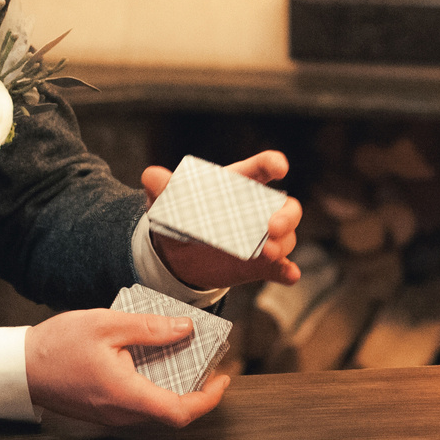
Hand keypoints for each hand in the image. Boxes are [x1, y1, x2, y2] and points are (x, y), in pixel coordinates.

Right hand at [24, 310, 230, 427]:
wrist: (18, 367)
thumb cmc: (57, 346)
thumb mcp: (106, 324)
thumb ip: (150, 328)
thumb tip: (186, 329)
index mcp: (125, 394)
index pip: (179, 412)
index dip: (208, 399)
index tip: (222, 378)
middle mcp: (121, 413)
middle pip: (171, 411)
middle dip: (196, 387)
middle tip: (206, 358)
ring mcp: (111, 415)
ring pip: (155, 408)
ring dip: (174, 385)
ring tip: (183, 353)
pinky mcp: (103, 410)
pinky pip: (138, 403)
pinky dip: (155, 385)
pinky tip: (153, 359)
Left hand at [141, 150, 303, 289]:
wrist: (178, 257)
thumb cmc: (180, 217)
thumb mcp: (168, 203)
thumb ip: (163, 188)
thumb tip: (151, 175)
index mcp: (240, 185)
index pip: (261, 168)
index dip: (273, 164)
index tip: (280, 168)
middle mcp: (259, 210)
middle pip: (287, 207)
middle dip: (286, 216)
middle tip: (273, 226)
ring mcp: (263, 238)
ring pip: (286, 239)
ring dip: (282, 245)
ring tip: (268, 252)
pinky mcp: (262, 265)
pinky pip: (280, 268)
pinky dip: (286, 271)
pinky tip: (289, 274)